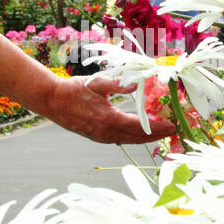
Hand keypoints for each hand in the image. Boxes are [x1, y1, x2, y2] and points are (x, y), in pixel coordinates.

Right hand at [45, 75, 174, 144]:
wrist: (52, 101)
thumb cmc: (73, 90)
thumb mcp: (96, 83)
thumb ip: (118, 83)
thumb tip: (137, 84)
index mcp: (108, 120)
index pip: (139, 126)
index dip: (157, 127)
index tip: (171, 125)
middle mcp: (106, 133)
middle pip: (137, 138)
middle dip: (156, 135)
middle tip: (172, 130)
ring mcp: (100, 137)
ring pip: (129, 140)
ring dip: (146, 138)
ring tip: (160, 132)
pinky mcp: (96, 137)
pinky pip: (120, 139)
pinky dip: (133, 136)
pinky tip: (139, 132)